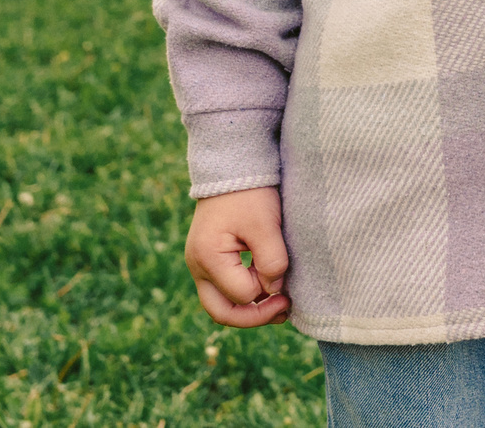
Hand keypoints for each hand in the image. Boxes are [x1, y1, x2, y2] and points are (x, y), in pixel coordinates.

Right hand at [185, 186, 290, 326]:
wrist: (233, 168)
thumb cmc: (250, 193)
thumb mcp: (266, 225)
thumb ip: (272, 261)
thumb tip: (275, 291)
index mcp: (208, 258)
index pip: (242, 295)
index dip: (268, 291)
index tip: (288, 278)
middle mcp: (197, 266)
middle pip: (221, 312)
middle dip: (254, 317)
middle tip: (285, 310)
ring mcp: (199, 265)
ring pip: (220, 305)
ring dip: (250, 309)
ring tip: (281, 306)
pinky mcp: (208, 260)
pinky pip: (223, 289)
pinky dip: (244, 295)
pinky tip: (268, 291)